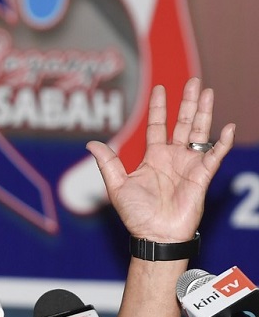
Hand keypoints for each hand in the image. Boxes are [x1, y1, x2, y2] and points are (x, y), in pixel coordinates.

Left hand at [87, 77, 234, 242]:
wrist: (154, 234)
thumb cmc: (136, 214)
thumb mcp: (117, 186)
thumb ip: (107, 163)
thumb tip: (91, 143)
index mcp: (153, 157)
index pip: (157, 125)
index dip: (159, 107)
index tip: (160, 88)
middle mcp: (172, 157)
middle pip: (183, 123)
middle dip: (188, 102)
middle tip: (194, 81)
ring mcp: (188, 165)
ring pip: (199, 133)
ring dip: (204, 113)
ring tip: (208, 92)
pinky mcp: (202, 176)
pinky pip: (214, 156)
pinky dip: (221, 142)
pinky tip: (226, 128)